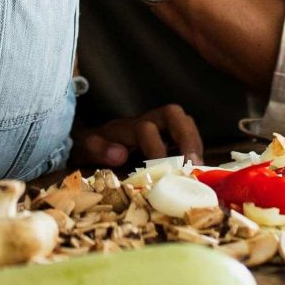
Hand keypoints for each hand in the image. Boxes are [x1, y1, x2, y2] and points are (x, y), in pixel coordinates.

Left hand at [73, 103, 204, 168]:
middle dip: (186, 137)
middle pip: (172, 114)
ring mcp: (158, 129)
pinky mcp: (166, 139)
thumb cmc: (89, 148)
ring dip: (195, 143)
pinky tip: (197, 170)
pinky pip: (186, 136)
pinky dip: (195, 151)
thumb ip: (97, 149)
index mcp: (124, 127)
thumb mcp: (85, 149)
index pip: (144, 128)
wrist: (89, 143)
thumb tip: (120, 154)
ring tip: (200, 168)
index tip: (161, 170)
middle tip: (193, 163)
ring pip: (183, 122)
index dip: (155, 148)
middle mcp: (144, 122)